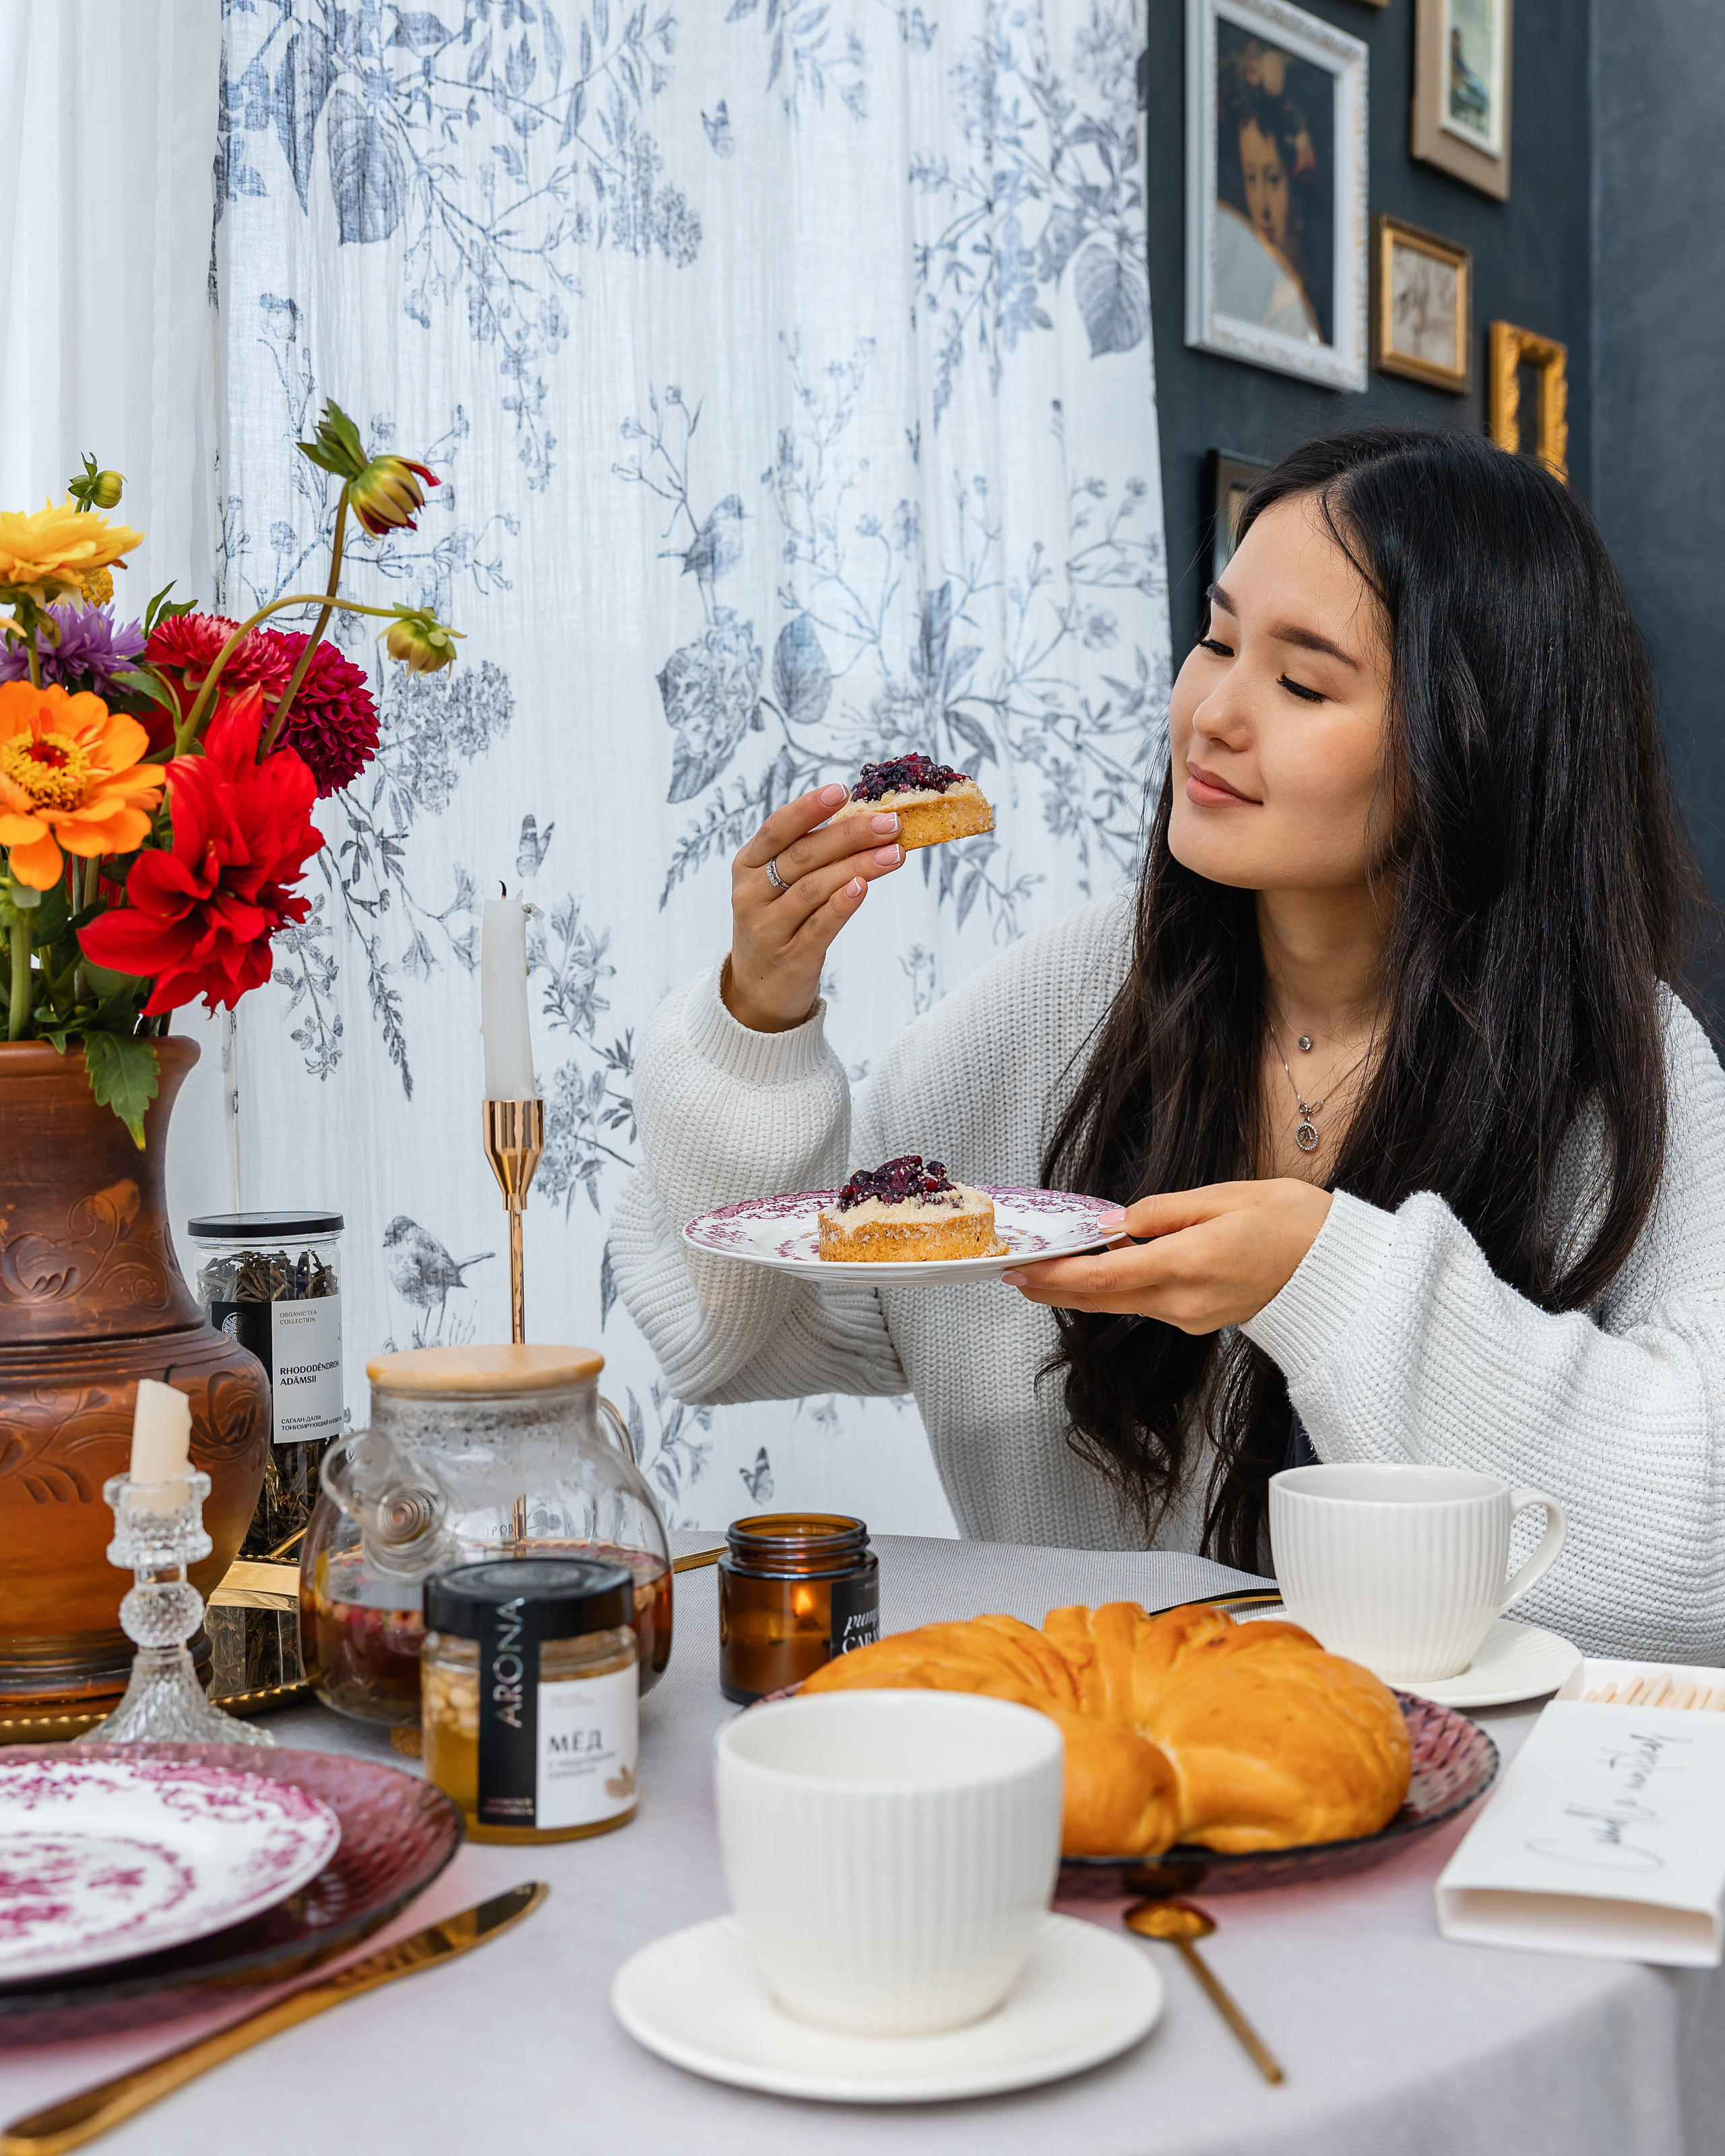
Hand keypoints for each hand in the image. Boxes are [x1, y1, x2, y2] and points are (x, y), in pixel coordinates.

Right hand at [724, 783, 903, 1031]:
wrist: (757, 991)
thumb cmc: (779, 924)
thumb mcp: (778, 886)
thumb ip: (808, 855)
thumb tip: (865, 818)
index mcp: (747, 866)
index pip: (777, 829)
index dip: (808, 808)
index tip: (842, 789)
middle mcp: (751, 894)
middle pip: (802, 856)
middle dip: (849, 835)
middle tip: (889, 823)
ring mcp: (767, 928)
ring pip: (814, 889)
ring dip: (857, 866)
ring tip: (894, 853)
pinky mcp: (790, 958)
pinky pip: (819, 927)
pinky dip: (841, 905)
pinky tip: (863, 887)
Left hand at [1001, 1180, 1331, 1333]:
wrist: (1340, 1272)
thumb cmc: (1294, 1223)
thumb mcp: (1225, 1197)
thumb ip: (1162, 1212)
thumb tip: (1112, 1222)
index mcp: (1188, 1264)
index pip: (1103, 1275)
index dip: (1056, 1275)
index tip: (1020, 1270)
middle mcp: (1185, 1301)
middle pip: (1103, 1298)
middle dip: (1056, 1287)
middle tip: (1016, 1273)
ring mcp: (1193, 1317)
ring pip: (1124, 1303)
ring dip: (1087, 1286)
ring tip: (1052, 1264)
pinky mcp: (1202, 1320)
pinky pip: (1149, 1303)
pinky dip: (1122, 1287)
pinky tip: (1109, 1266)